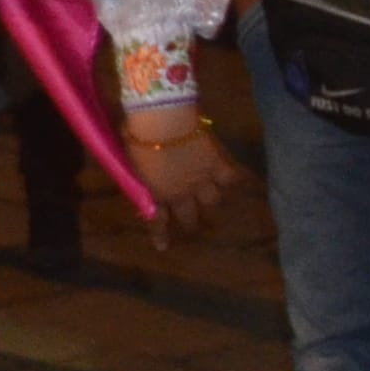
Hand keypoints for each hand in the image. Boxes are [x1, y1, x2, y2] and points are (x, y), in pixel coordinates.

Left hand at [129, 116, 240, 238]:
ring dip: (212, 203)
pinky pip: (230, 178)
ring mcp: (200, 180)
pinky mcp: (216, 164)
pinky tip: (240, 181)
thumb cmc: (138, 137)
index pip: (156, 220)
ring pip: (212, 201)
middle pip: (189, 216)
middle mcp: (180, 192)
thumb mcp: (130, 162)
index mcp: (155, 192)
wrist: (163, 122)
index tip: (163, 248)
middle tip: (194, 227)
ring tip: (216, 203)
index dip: (160, 235)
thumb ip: (136, 176)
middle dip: (191, 223)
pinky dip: (233, 180)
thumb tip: (137, 182)